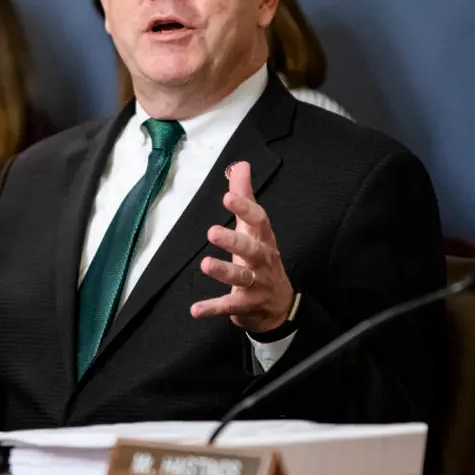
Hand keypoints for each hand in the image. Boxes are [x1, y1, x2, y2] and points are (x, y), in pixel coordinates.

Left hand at [192, 161, 294, 333]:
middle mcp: (263, 259)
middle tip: (212, 232)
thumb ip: (245, 196)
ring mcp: (257, 283)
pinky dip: (212, 308)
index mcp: (264, 238)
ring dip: (223, 271)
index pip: (259, 220)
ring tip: (205, 264)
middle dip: (234, 241)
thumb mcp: (254, 227)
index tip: (228, 196)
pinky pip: (229, 305)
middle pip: (252, 249)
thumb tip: (241, 165)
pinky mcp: (246, 304)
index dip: (245, 208)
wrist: (279, 304)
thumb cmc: (261, 257)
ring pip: (241, 277)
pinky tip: (195, 310)